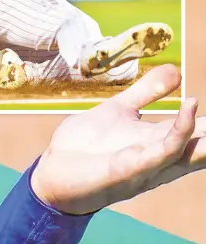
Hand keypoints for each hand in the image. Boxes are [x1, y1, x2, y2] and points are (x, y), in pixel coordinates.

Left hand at [31, 65, 205, 214]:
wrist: (53, 172)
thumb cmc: (87, 147)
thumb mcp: (121, 111)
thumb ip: (147, 94)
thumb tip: (178, 71)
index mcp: (162, 142)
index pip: (204, 133)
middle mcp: (163, 157)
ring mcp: (150, 164)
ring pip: (193, 148)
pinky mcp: (131, 167)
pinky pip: (163, 148)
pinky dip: (181, 129)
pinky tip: (193, 106)